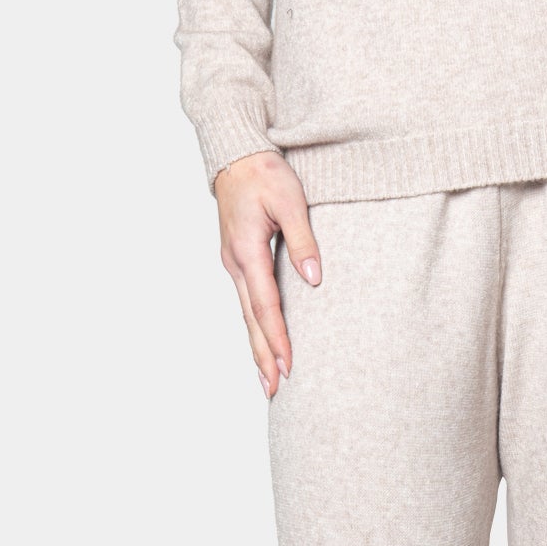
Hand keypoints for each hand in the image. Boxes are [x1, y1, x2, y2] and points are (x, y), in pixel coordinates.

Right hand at [212, 150, 322, 398]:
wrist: (236, 155)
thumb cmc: (264, 172)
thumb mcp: (289, 199)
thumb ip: (303, 239)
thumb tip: (313, 278)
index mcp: (246, 251)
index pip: (265, 305)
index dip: (278, 338)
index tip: (289, 365)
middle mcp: (235, 263)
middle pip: (251, 320)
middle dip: (264, 356)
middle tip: (274, 390)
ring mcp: (233, 263)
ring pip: (246, 314)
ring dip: (257, 346)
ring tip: (267, 379)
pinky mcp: (238, 260)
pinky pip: (246, 301)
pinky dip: (254, 326)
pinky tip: (260, 342)